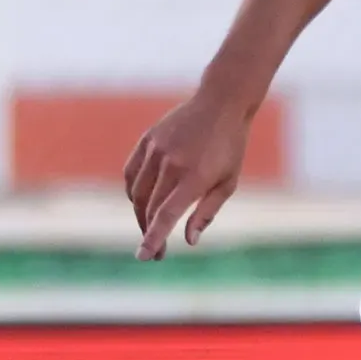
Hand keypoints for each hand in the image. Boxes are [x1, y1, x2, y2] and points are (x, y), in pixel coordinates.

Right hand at [127, 92, 252, 256]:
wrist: (220, 103)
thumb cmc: (229, 147)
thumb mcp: (228, 182)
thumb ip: (206, 212)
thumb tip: (188, 240)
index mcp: (195, 176)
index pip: (167, 214)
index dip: (154, 238)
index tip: (144, 256)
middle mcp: (172, 163)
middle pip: (150, 208)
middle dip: (150, 235)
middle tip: (157, 254)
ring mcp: (156, 150)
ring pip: (137, 194)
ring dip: (141, 217)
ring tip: (151, 230)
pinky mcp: (147, 140)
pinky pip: (131, 174)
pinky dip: (133, 193)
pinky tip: (142, 204)